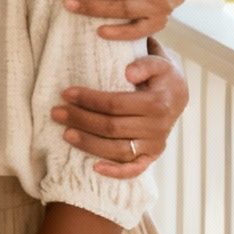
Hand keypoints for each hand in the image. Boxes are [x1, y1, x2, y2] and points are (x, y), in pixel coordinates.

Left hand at [51, 52, 188, 177]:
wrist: (177, 95)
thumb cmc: (160, 76)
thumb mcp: (159, 62)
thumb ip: (146, 63)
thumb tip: (128, 73)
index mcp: (157, 103)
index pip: (115, 104)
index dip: (89, 100)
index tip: (66, 93)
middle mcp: (157, 127)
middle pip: (111, 127)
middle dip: (81, 120)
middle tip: (56, 112)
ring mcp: (154, 145)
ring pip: (117, 150)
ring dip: (89, 143)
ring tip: (65, 134)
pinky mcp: (151, 156)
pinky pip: (134, 169)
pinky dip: (116, 172)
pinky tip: (94, 168)